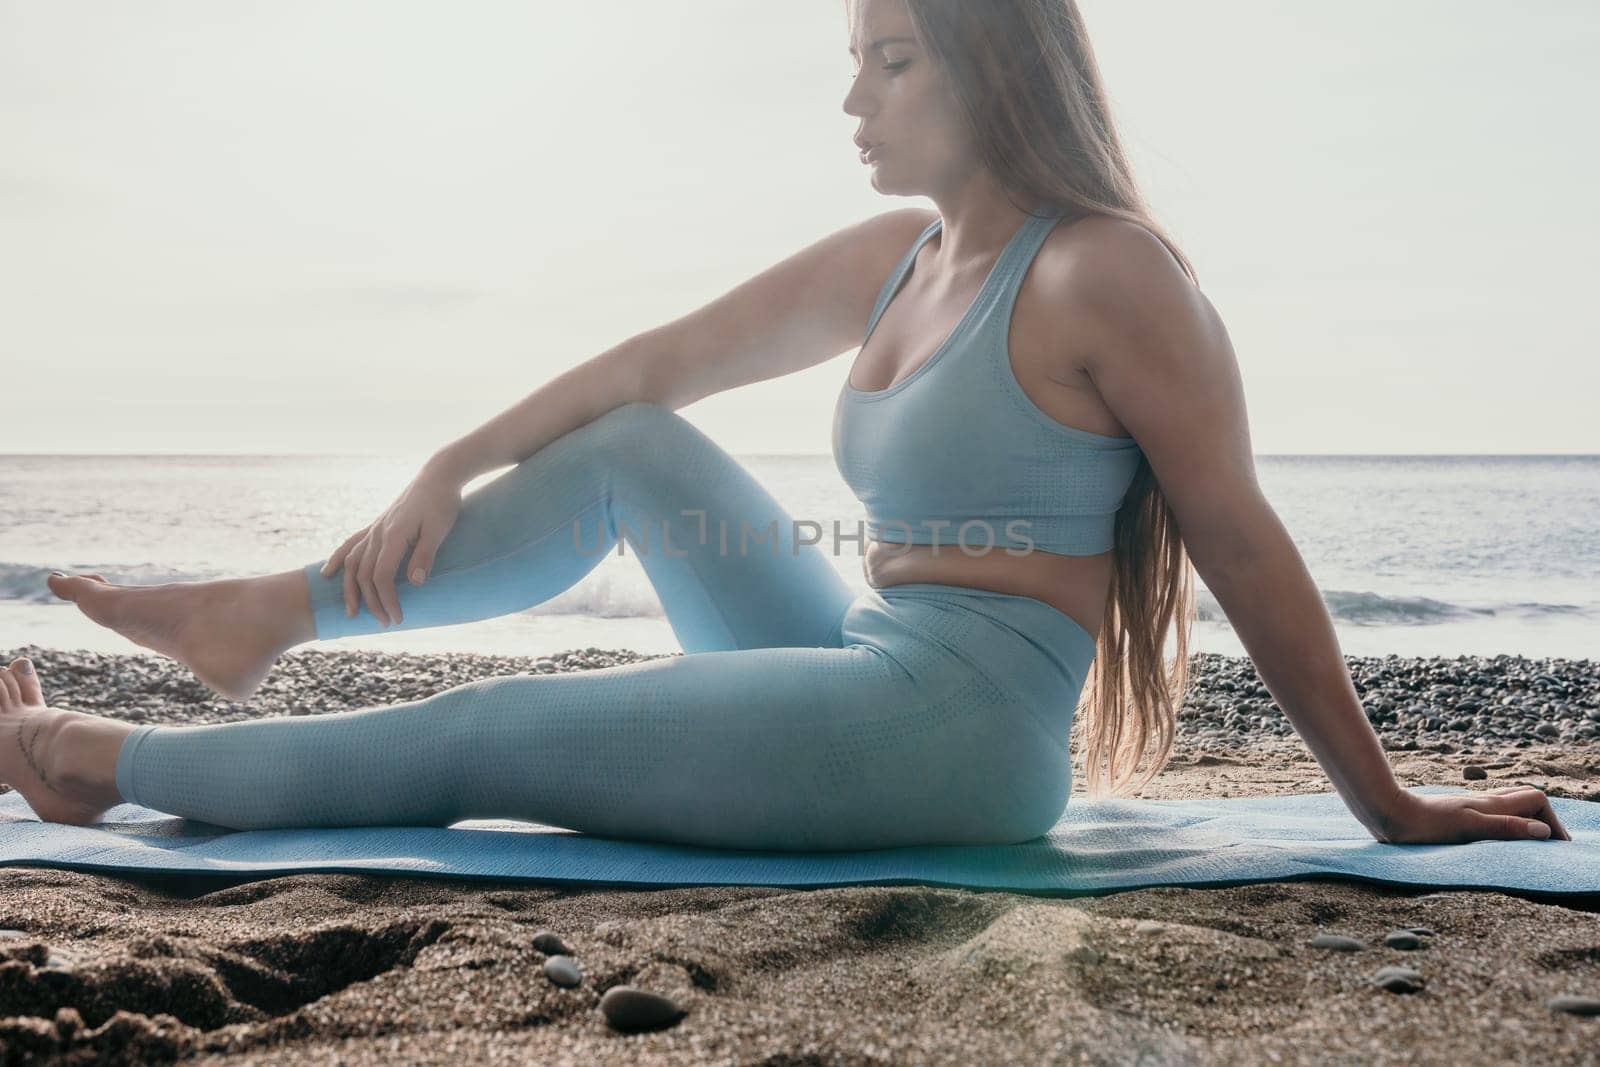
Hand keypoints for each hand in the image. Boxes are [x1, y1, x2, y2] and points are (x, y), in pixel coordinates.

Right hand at [319, 461, 463, 625]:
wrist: (438, 476)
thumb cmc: (442, 503)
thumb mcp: (439, 530)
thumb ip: (424, 555)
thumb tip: (415, 583)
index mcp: (393, 536)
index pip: (381, 576)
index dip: (387, 600)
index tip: (397, 618)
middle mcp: (378, 533)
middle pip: (364, 574)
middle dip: (371, 602)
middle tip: (384, 623)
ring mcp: (374, 528)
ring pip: (352, 562)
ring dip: (350, 588)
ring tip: (351, 611)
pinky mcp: (376, 525)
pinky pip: (350, 544)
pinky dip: (337, 559)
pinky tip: (328, 573)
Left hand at [1375, 785, 1571, 844]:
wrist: (1388, 814)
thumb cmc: (1425, 824)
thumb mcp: (1468, 828)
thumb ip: (1505, 828)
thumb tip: (1541, 832)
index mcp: (1492, 804)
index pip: (1536, 799)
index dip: (1552, 819)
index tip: (1555, 845)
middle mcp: (1484, 803)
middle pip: (1526, 800)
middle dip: (1544, 819)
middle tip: (1550, 847)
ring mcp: (1471, 808)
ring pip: (1508, 807)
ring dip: (1524, 822)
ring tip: (1531, 847)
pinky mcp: (1457, 816)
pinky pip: (1491, 816)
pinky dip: (1504, 826)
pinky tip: (1497, 842)